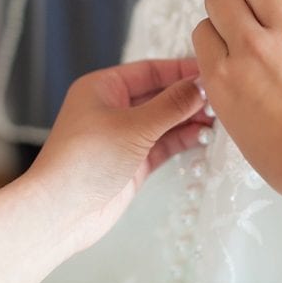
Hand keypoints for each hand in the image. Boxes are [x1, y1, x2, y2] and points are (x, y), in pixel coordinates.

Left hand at [24, 58, 210, 251]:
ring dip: (190, 119)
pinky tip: (204, 136)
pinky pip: (165, 143)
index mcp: (103, 88)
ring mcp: (124, 136)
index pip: (150, 70)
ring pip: (165, 120)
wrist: (61, 212)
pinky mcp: (134, 161)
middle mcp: (113, 109)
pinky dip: (184, 139)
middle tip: (220, 98)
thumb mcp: (134, 126)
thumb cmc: (83, 162)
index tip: (210, 72)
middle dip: (189, 97)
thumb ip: (172, 105)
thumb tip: (200, 86)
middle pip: (160, 95)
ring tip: (219, 118)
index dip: (181, 71)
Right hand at [192, 0, 281, 202]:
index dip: (216, 34)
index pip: (203, 30)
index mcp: (223, 79)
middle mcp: (250, 50)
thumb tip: (235, 68)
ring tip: (274, 7)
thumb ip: (231, 91)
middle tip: (247, 17)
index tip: (229, 39)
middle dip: (230, 4)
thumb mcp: (240, 130)